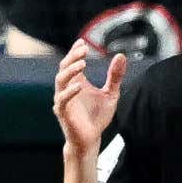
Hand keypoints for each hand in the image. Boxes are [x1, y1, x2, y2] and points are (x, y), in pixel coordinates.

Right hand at [54, 39, 125, 155]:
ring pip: (60, 81)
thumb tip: (121, 56)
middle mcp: (67, 89)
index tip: (83, 42)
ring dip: (70, 71)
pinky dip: (69, 92)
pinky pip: (62, 100)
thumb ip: (115, 76)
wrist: (90, 140)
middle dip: (72, 57)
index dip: (75, 51)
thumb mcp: (111, 94)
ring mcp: (63, 101)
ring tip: (82, 64)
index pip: (71, 62)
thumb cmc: (97, 117)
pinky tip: (80, 85)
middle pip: (64, 67)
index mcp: (76, 83)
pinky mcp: (63, 113)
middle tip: (84, 49)